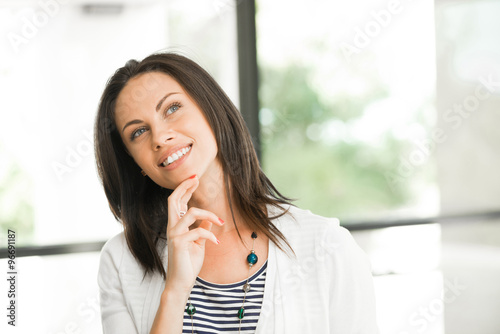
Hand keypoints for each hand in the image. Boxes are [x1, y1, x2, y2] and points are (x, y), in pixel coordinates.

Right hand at [163, 175, 222, 294]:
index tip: (194, 179)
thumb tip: (209, 219)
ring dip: (209, 214)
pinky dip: (210, 234)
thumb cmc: (188, 263)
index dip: (184, 189)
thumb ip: (202, 228)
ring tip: (220, 221)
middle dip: (185, 187)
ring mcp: (174, 234)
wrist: (181, 282)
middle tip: (196, 178)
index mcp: (176, 226)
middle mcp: (172, 227)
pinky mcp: (179, 243)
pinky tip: (216, 242)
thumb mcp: (198, 242)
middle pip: (173, 201)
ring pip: (190, 212)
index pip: (177, 202)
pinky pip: (198, 230)